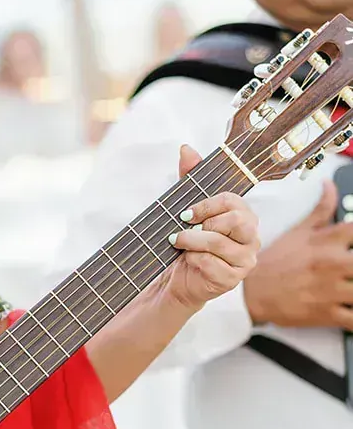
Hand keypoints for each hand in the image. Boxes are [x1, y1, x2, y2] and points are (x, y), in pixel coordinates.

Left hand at [160, 145, 259, 311]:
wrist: (180, 278)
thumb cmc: (188, 243)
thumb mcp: (188, 210)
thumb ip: (190, 178)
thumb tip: (186, 149)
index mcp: (245, 217)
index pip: (233, 201)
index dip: (207, 205)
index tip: (186, 213)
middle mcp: (251, 237)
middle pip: (236, 220)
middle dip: (203, 224)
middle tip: (183, 230)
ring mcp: (245, 260)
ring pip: (220, 244)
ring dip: (192, 242)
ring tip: (178, 242)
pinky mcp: (233, 280)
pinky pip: (213, 264)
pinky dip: (194, 260)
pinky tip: (188, 261)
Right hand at [243, 178, 352, 329]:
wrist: (251, 292)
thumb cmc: (275, 262)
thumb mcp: (298, 231)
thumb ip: (321, 209)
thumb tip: (330, 185)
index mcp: (327, 242)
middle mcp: (332, 263)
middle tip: (352, 267)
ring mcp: (331, 290)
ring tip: (351, 288)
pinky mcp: (326, 313)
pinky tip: (352, 309)